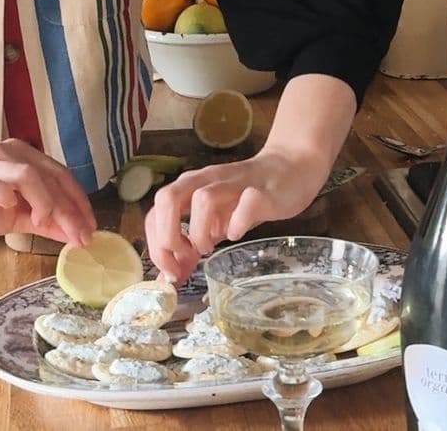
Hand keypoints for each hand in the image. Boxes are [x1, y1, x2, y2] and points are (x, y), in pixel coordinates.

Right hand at [0, 139, 96, 247]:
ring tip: (46, 225)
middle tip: (81, 235)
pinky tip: (11, 209)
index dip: (79, 201)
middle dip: (69, 207)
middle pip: (49, 175)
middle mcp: (7, 151)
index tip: (90, 229)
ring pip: (27, 173)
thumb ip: (44, 221)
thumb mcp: (14, 219)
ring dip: (44, 201)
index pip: (60, 175)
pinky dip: (5, 194)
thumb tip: (76, 232)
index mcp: (22, 157)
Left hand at [144, 149, 328, 283]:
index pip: (156, 211)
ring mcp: (234, 184)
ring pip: (202, 199)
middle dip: (167, 236)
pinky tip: (237, 235)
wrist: (290, 168)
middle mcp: (207, 180)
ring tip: (209, 248)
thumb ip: (192, 244)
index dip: (155, 244)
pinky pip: (245, 205)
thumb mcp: (216, 221)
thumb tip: (171, 278)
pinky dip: (237, 225)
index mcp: (191, 187)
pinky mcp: (262, 191)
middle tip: (183, 259)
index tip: (170, 270)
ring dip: (199, 232)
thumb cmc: (247, 197)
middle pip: (168, 198)